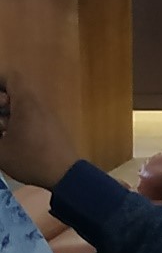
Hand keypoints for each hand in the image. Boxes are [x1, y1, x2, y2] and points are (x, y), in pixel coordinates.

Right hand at [0, 74, 80, 188]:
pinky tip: (9, 139)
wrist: (64, 174)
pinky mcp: (50, 127)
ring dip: (5, 114)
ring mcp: (46, 115)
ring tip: (0, 131)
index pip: (12, 78)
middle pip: (14, 91)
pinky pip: (29, 116)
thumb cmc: (29, 159)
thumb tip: (1, 128)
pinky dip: (16, 122)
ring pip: (20, 105)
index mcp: (26, 103)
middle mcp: (38, 105)